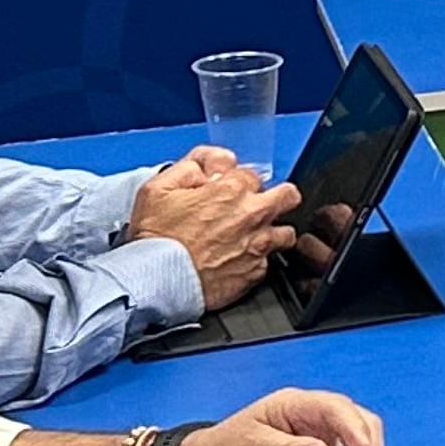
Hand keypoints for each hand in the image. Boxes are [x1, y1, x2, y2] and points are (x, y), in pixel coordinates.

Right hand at [125, 159, 298, 308]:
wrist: (156, 280)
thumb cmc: (156, 239)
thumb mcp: (158, 188)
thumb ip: (190, 167)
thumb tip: (211, 165)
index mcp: (230, 191)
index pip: (252, 174)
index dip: (238, 181)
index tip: (226, 191)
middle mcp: (251, 215)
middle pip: (288, 196)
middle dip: (277, 197)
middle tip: (257, 206)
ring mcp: (258, 245)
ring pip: (286, 233)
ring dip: (273, 232)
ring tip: (252, 237)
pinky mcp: (256, 272)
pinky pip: (269, 262)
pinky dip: (258, 261)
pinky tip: (240, 261)